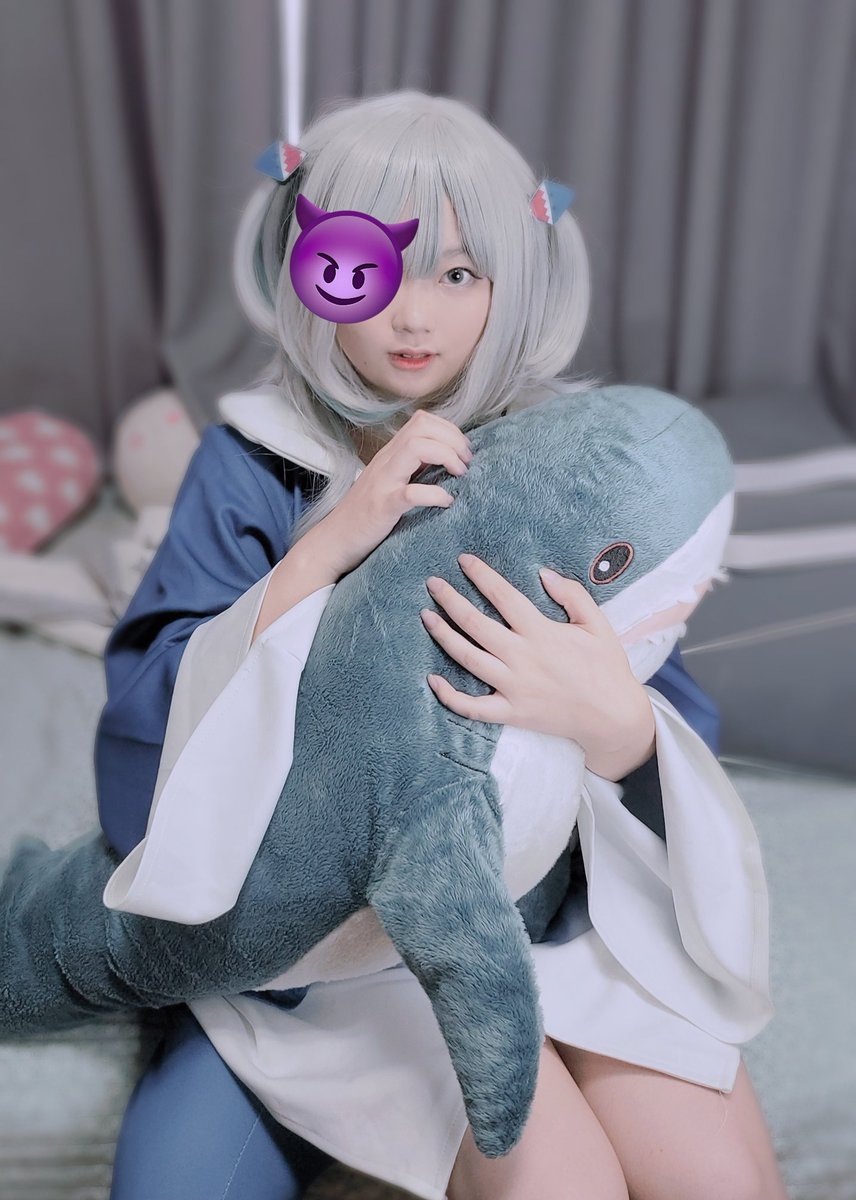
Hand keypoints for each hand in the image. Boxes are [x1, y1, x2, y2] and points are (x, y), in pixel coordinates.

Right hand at [315, 410, 472, 578]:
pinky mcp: (382, 507)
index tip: (463, 452)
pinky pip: (410, 493)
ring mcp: (383, 482)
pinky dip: (434, 494)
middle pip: (421, 426)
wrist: (334, 541)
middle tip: (465, 463)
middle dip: (452, 439)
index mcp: (390, 455)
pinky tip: (446, 501)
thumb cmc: (365, 515)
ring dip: (446, 456)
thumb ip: (412, 469)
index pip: (421, 420)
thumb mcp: (390, 483)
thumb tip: (446, 462)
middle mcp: (386, 462)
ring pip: (416, 447)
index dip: (449, 430)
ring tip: (459, 475)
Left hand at [420, 554, 655, 780]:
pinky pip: (472, 707)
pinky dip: (449, 695)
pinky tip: (432, 679)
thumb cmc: (606, 667)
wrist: (612, 717)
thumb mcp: (597, 624)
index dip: (481, 576)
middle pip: (475, 624)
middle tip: (433, 583)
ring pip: (467, 659)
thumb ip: (572, 595)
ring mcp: (513, 687)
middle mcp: (522, 658)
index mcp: (542, 633)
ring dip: (443, 636)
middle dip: (450, 600)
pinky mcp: (511, 713)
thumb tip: (544, 574)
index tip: (464, 561)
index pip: (503, 596)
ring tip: (426, 617)